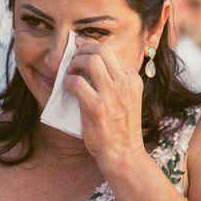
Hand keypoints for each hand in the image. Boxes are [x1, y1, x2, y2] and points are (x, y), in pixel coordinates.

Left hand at [64, 38, 146, 165]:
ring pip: (90, 61)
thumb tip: (91, 60)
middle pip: (101, 50)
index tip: (80, 50)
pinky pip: (76, 82)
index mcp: (133, 80)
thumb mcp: (128, 98)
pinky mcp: (96, 107)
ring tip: (70, 73)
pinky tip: (67, 88)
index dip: (91, 47)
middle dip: (82, 50)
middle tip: (73, 60)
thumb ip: (116, 80)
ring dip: (74, 63)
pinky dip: (67, 81)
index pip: (110, 52)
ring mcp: (111, 95)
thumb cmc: (121, 127)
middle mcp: (125, 84)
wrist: (123, 153)